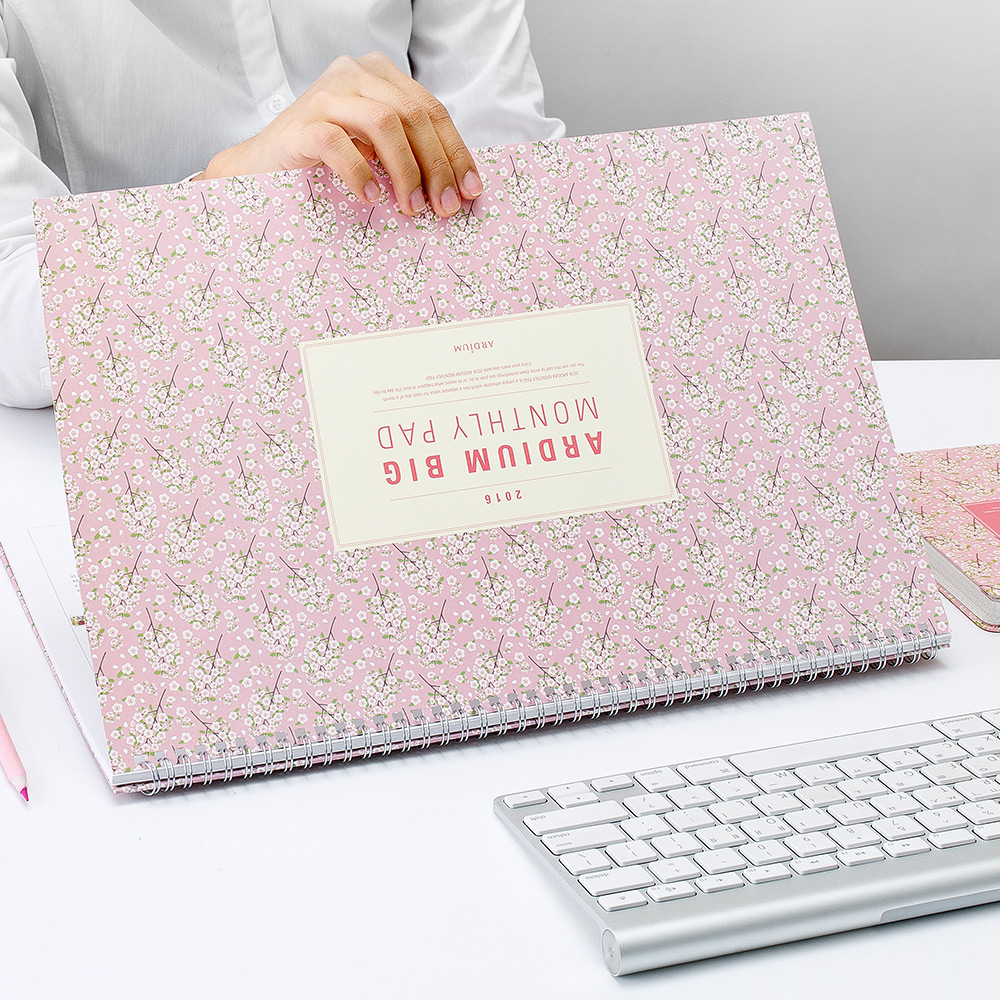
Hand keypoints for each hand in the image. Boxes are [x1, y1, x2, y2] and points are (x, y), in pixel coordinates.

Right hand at [195, 52, 482, 216]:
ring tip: (410, 209)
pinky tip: (372, 198)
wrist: (262, 166)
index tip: (471, 191)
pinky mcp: (301, 122)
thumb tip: (459, 187)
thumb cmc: (326, 162)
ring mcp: (325, 94)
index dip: (456, 152)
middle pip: (414, 116)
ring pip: (384, 123)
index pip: (431, 110)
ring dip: (406, 171)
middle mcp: (354, 74)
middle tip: (445, 208)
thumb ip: (411, 151)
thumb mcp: (375, 148)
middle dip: (436, 166)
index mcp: (379, 75)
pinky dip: (362, 174)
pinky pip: (340, 143)